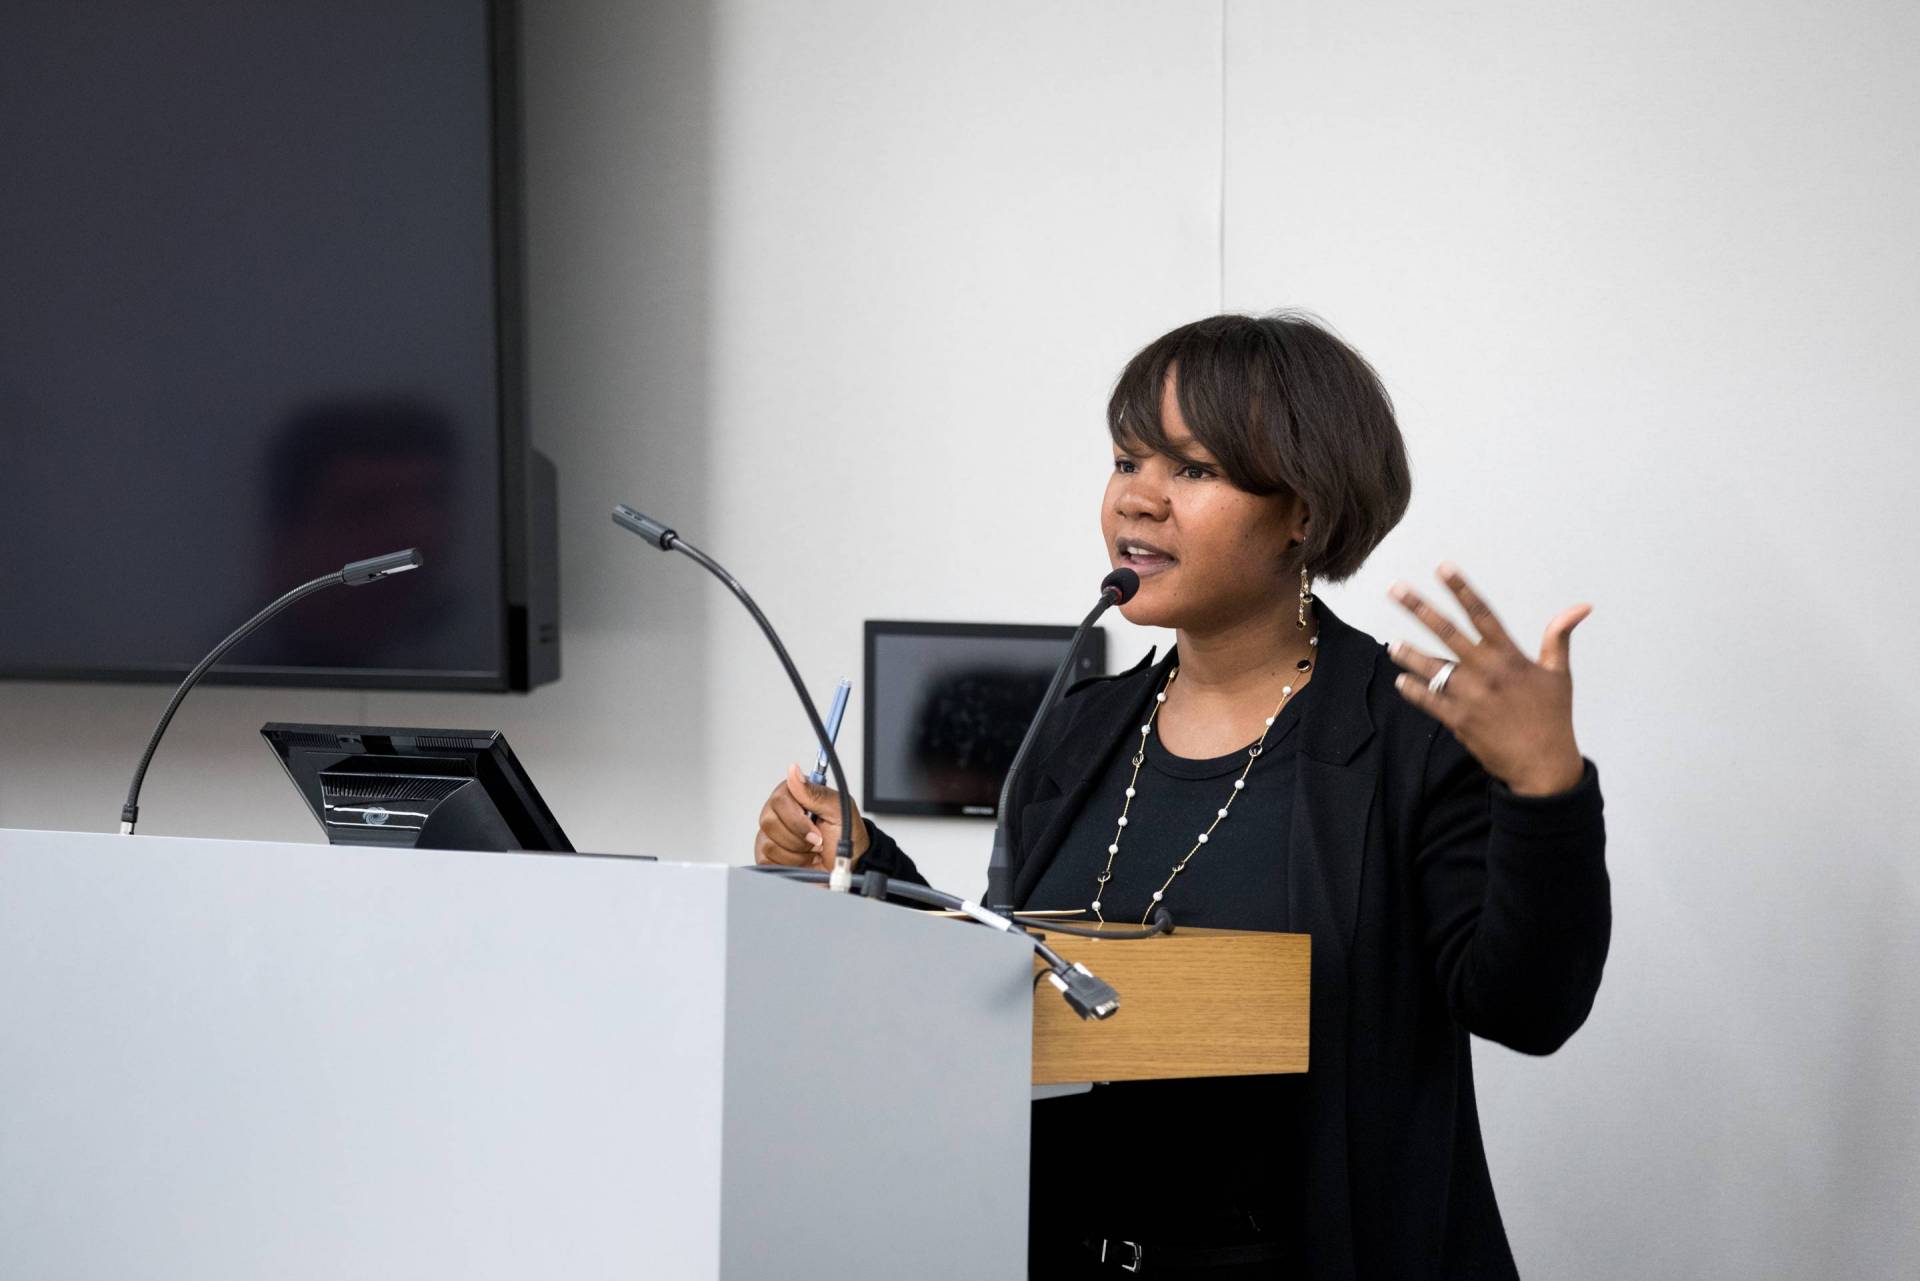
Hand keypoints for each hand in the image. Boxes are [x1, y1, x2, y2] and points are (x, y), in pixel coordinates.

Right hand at [753, 763, 870, 868]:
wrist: (848, 864)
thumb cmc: (846, 834)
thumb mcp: (838, 810)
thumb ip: (815, 792)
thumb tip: (793, 770)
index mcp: (794, 795)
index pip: (779, 800)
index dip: (797, 820)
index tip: (817, 830)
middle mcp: (779, 812)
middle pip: (769, 822)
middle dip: (799, 838)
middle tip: (817, 840)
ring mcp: (771, 833)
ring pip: (769, 844)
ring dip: (797, 853)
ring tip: (812, 850)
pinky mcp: (768, 854)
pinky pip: (766, 860)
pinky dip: (790, 864)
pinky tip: (802, 859)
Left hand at [1386, 562, 1589, 796]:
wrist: (1544, 765)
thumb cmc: (1552, 716)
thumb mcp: (1559, 673)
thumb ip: (1559, 637)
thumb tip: (1581, 607)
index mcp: (1511, 657)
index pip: (1483, 614)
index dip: (1462, 589)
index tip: (1443, 568)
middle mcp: (1488, 672)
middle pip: (1448, 633)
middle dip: (1420, 609)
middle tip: (1396, 589)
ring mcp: (1471, 697)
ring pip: (1432, 668)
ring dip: (1409, 655)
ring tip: (1391, 645)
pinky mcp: (1460, 721)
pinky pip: (1430, 701)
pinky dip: (1414, 691)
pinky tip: (1401, 681)